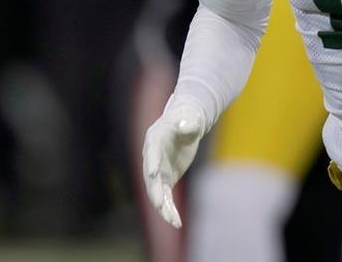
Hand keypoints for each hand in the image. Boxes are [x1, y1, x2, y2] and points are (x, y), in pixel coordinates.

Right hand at [141, 101, 205, 228]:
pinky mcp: (165, 179)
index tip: (153, 172)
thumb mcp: (190, 119)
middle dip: (155, 191)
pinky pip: (165, 197)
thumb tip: (187, 125)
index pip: (152, 151)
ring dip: (163, 207)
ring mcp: (157, 170)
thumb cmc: (187, 120)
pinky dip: (169, 209)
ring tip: (172, 220)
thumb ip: (188, 124)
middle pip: (151, 177)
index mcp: (154, 138)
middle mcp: (152, 157)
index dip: (152, 161)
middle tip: (159, 204)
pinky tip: (176, 222)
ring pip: (156, 191)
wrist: (186, 125)